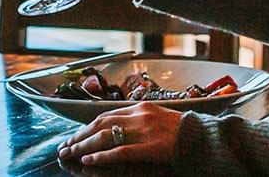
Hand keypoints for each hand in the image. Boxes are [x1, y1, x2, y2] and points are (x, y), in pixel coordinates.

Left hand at [57, 102, 181, 166]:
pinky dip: (102, 156)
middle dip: (79, 136)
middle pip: (100, 124)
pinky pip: (119, 152)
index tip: (74, 136)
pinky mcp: (149, 147)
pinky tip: (89, 160)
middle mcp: (139, 116)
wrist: (204, 138)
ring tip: (70, 154)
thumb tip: (115, 128)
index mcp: (140, 107)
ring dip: (84, 146)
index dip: (87, 127)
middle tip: (64, 147)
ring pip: (105, 136)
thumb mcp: (158, 117)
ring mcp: (144, 131)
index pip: (105, 116)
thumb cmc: (183, 130)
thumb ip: (138, 120)